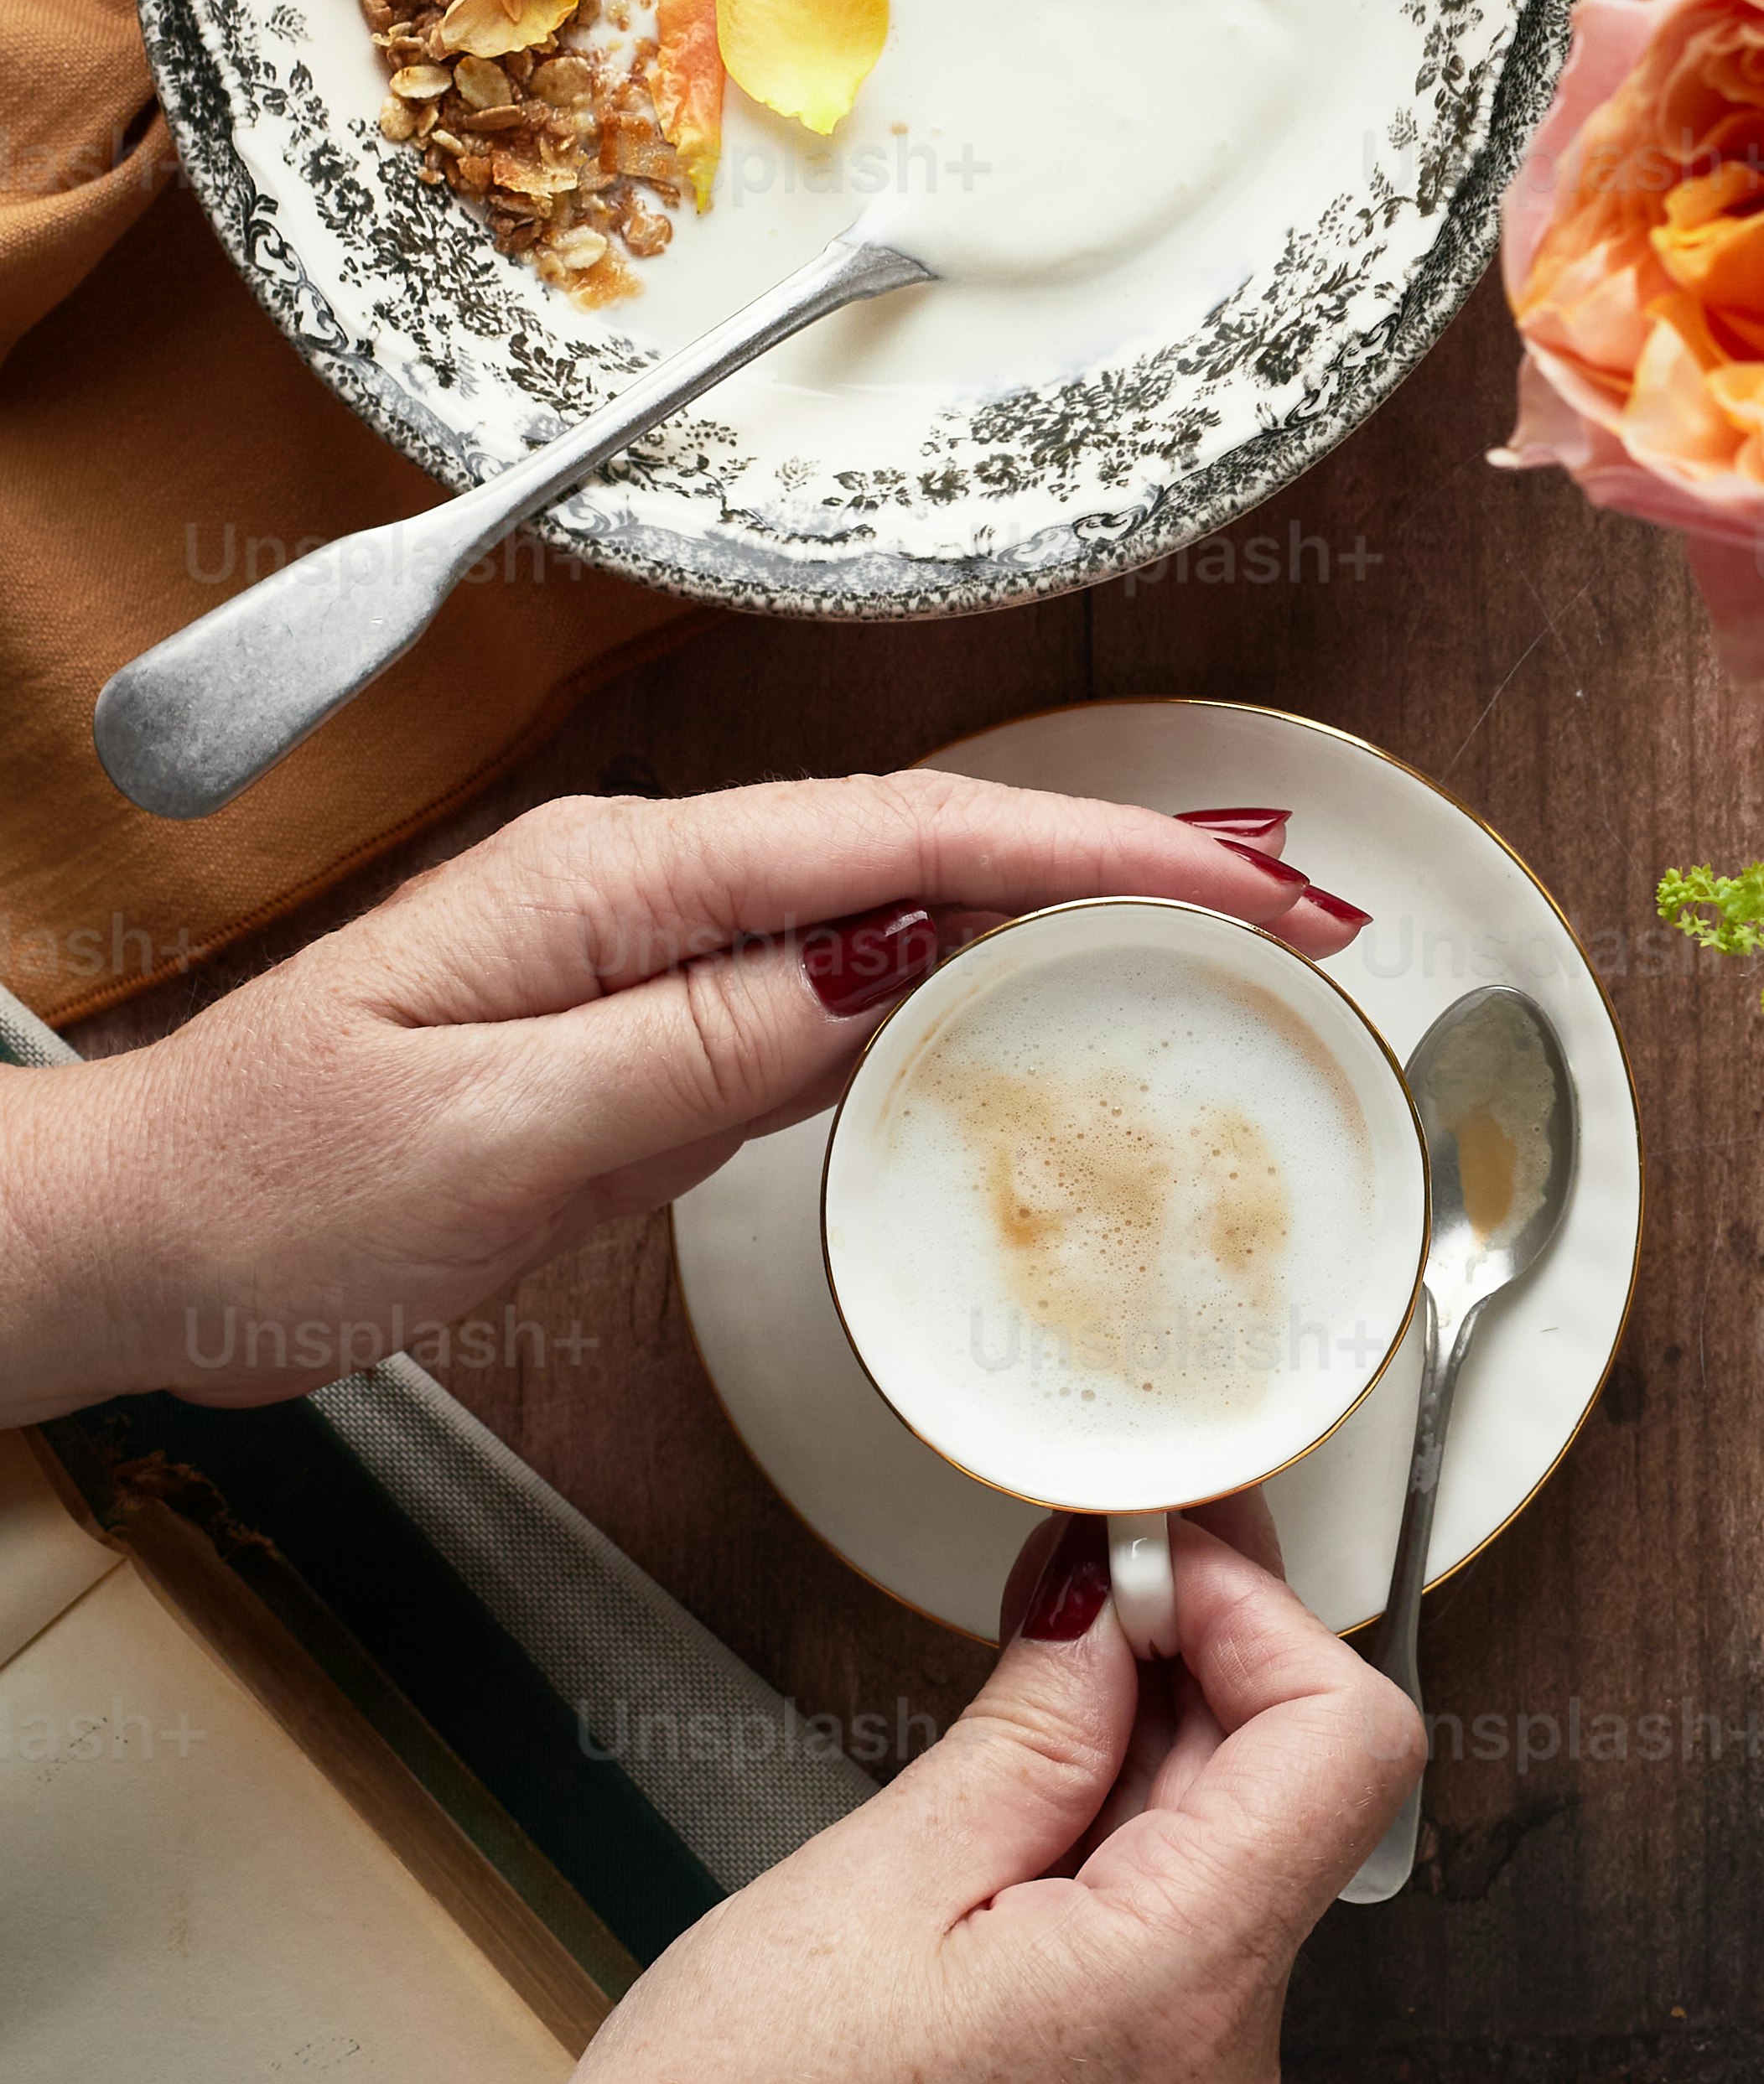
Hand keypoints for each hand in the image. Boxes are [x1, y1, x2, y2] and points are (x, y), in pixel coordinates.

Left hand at [0, 766, 1360, 1419]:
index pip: (908, 841)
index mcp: (620, 882)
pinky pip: (843, 994)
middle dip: (1136, 867)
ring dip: (1076, 923)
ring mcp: (655, 956)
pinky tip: (1053, 1015)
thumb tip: (892, 957)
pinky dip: (974, 992)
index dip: (1100, 855)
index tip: (1245, 880)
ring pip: (908, 914)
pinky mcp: (652, 1032)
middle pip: (939, 850)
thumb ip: (702, 1039)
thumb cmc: (272, 1193)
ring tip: (1234, 943)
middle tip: (1304, 909)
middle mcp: (651, 890)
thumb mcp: (493, 1129)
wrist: (139, 1242)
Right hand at [247, 1518, 1424, 2083]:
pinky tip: (1021, 1790)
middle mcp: (1224, 2065)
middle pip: (1299, 1795)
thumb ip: (1037, 1728)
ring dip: (1162, 1740)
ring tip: (1036, 1665)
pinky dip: (1129, 1835)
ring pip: (1241, 1857)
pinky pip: (1184, 1934)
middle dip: (1209, 1658)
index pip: (1346, 1745)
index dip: (1264, 1616)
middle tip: (1090, 1559)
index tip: (1156, 1548)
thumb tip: (1113, 1607)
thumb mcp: (882, 1873)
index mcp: (1179, 1996)